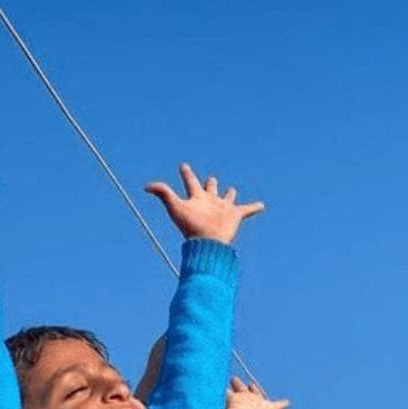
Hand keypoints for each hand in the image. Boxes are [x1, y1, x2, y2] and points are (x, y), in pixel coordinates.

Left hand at [144, 163, 264, 244]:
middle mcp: (209, 202)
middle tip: (211, 179)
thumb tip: (146, 186)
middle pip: (210, 189)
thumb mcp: (175, 207)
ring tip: (232, 190)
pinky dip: (254, 207)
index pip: (190, 182)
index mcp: (196, 198)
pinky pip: (247, 209)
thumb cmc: (191, 226)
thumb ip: (163, 193)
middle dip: (210, 183)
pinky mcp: (235, 215)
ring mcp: (222, 209)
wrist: (208, 242)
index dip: (186, 173)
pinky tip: (261, 205)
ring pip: (227, 198)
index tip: (183, 166)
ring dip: (230, 194)